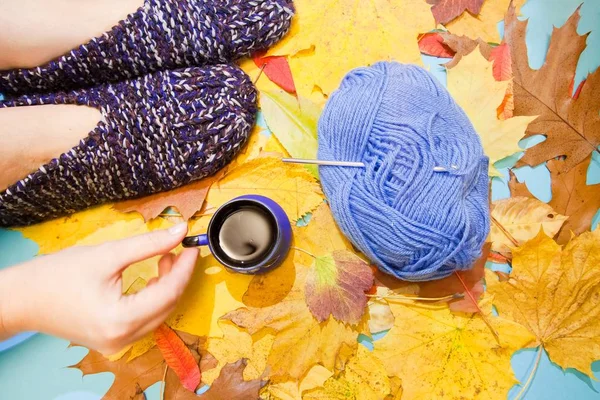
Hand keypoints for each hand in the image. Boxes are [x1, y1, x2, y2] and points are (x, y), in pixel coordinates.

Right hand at [0, 222, 197, 354]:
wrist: (21, 299)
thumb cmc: (57, 276)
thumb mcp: (107, 254)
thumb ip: (149, 244)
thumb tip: (180, 232)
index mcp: (121, 320)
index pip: (169, 292)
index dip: (185, 267)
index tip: (193, 246)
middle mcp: (122, 338)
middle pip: (167, 305)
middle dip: (179, 276)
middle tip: (182, 250)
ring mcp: (118, 343)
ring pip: (159, 313)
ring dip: (167, 286)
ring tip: (167, 258)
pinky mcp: (113, 339)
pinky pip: (145, 319)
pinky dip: (153, 298)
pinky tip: (153, 277)